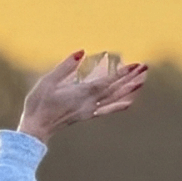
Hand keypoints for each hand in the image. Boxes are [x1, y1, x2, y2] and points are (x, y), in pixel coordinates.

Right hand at [18, 52, 147, 144]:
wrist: (36, 128)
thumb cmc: (39, 104)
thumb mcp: (48, 81)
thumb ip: (65, 67)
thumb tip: (80, 52)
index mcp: (82, 93)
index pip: (107, 82)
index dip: (122, 73)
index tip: (135, 65)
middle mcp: (90, 103)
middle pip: (115, 89)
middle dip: (130, 78)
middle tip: (145, 67)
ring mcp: (89, 110)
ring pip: (114, 99)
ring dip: (129, 90)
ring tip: (142, 81)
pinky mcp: (86, 115)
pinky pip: (107, 110)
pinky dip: (119, 106)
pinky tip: (128, 103)